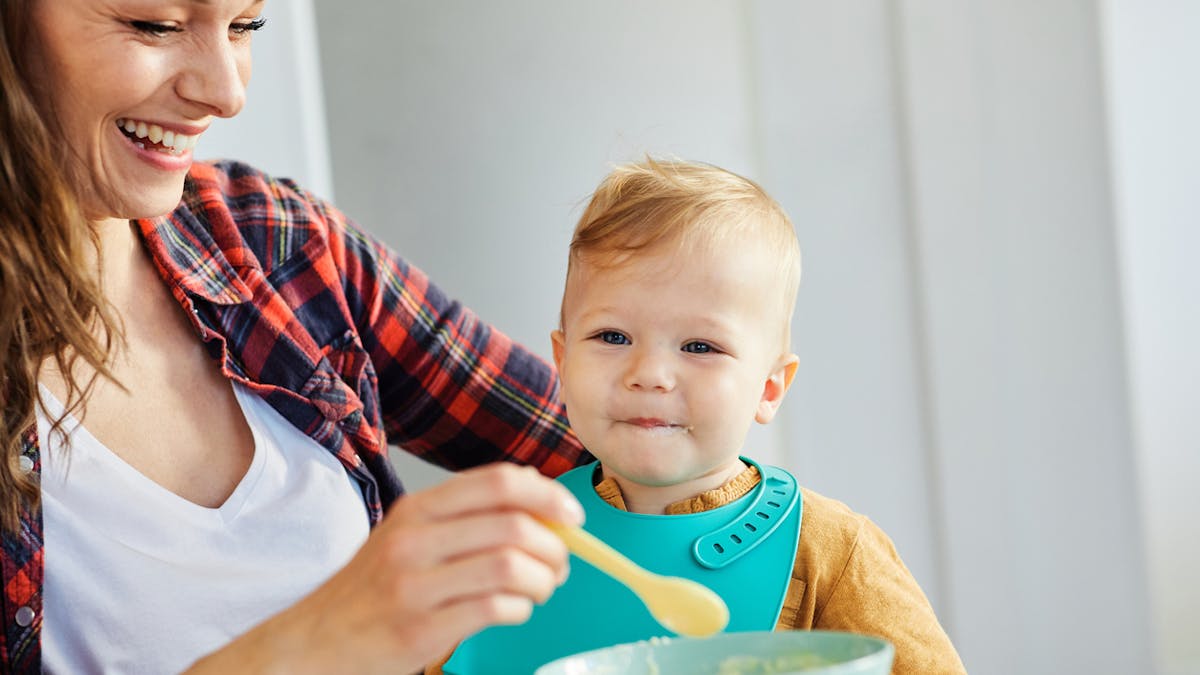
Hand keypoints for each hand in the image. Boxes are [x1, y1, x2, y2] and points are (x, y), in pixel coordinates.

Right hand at [186, 463, 583, 674]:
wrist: (314, 643)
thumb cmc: (374, 590)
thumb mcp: (409, 537)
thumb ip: (467, 518)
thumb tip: (543, 503)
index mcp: (417, 509)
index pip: (498, 482)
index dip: (548, 494)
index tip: (572, 515)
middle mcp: (413, 540)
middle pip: (513, 524)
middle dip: (555, 546)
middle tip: (560, 564)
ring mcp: (414, 586)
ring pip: (511, 567)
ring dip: (543, 580)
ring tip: (540, 589)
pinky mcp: (420, 630)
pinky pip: (496, 609)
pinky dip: (520, 609)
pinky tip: (513, 611)